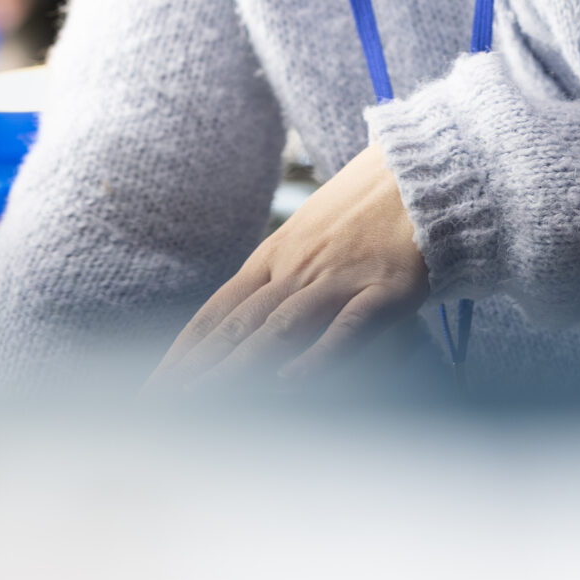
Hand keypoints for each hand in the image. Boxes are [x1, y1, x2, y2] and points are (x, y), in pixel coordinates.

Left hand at [149, 141, 428, 387]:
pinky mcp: (385, 289)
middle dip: (196, 369)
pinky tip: (294, 379)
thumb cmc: (367, 209)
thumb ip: (279, 278)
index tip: (155, 387)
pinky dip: (319, 354)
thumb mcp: (309, 238)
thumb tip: (246, 322)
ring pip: (280, 327)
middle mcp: (296, 268)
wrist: (423, 173)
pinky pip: (348, 326)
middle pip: (237, 324)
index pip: (217, 311)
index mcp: (274, 257)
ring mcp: (338, 277)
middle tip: (161, 406)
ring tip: (205, 402)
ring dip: (238, 367)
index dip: (184, 352)